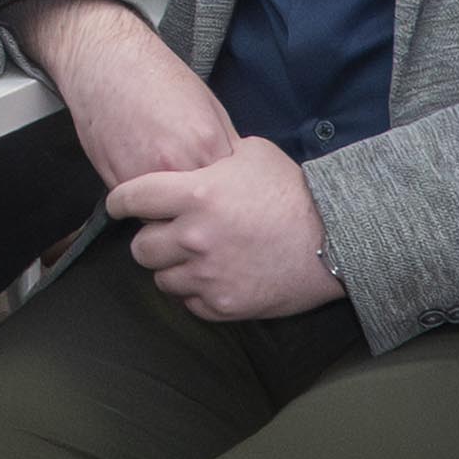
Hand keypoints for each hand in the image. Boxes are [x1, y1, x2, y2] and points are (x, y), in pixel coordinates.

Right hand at [10, 0, 235, 195]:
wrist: (105, 62)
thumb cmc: (155, 76)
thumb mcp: (207, 104)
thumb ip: (223, 144)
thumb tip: (235, 176)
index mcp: (207, 143)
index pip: (228, 191)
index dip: (223, 193)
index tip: (220, 192)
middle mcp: (178, 164)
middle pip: (199, 208)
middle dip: (198, 207)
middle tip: (194, 195)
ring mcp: (145, 176)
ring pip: (168, 214)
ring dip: (169, 208)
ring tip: (166, 186)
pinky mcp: (117, 180)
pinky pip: (139, 207)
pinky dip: (144, 201)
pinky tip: (142, 173)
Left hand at [112, 134, 345, 322]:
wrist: (337, 240)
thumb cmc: (295, 192)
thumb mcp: (251, 153)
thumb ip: (211, 156)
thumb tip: (190, 155)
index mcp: (195, 194)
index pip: (131, 198)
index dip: (121, 201)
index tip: (121, 205)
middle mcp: (194, 237)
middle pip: (140, 247)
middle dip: (150, 238)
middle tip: (166, 233)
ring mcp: (208, 275)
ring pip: (161, 279)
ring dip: (171, 268)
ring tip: (193, 257)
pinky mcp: (224, 305)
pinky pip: (189, 303)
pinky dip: (195, 292)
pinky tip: (212, 277)